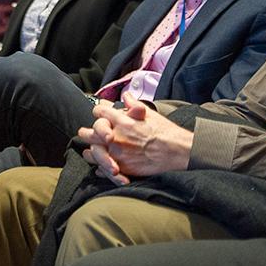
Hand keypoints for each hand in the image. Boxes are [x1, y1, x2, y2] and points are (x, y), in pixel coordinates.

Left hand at [76, 95, 193, 182]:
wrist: (178, 152)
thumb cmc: (165, 132)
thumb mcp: (149, 113)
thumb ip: (133, 105)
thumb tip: (125, 96)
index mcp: (120, 120)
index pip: (98, 112)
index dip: (99, 113)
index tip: (101, 117)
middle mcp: (115, 136)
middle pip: (87, 133)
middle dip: (87, 133)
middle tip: (89, 135)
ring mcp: (116, 153)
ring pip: (90, 153)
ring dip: (92, 152)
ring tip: (95, 151)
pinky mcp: (122, 168)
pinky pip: (101, 169)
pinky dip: (100, 168)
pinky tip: (103, 166)